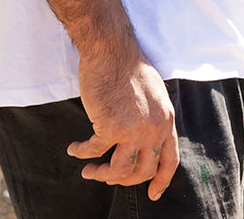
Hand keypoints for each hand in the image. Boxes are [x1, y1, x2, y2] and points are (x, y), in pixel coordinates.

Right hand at [67, 44, 178, 198]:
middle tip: (110, 177)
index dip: (161, 181)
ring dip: (102, 175)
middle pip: (142, 171)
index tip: (153, 193)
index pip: (169, 161)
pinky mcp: (109, 126)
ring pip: (119, 170)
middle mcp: (153, 130)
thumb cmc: (129, 65)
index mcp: (166, 121)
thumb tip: (148, 138)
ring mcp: (132, 131)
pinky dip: (82, 153)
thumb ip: (155, 118)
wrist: (111, 48)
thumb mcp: (155, 93)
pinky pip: (94, 150)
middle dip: (124, 180)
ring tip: (89, 171)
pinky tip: (74, 150)